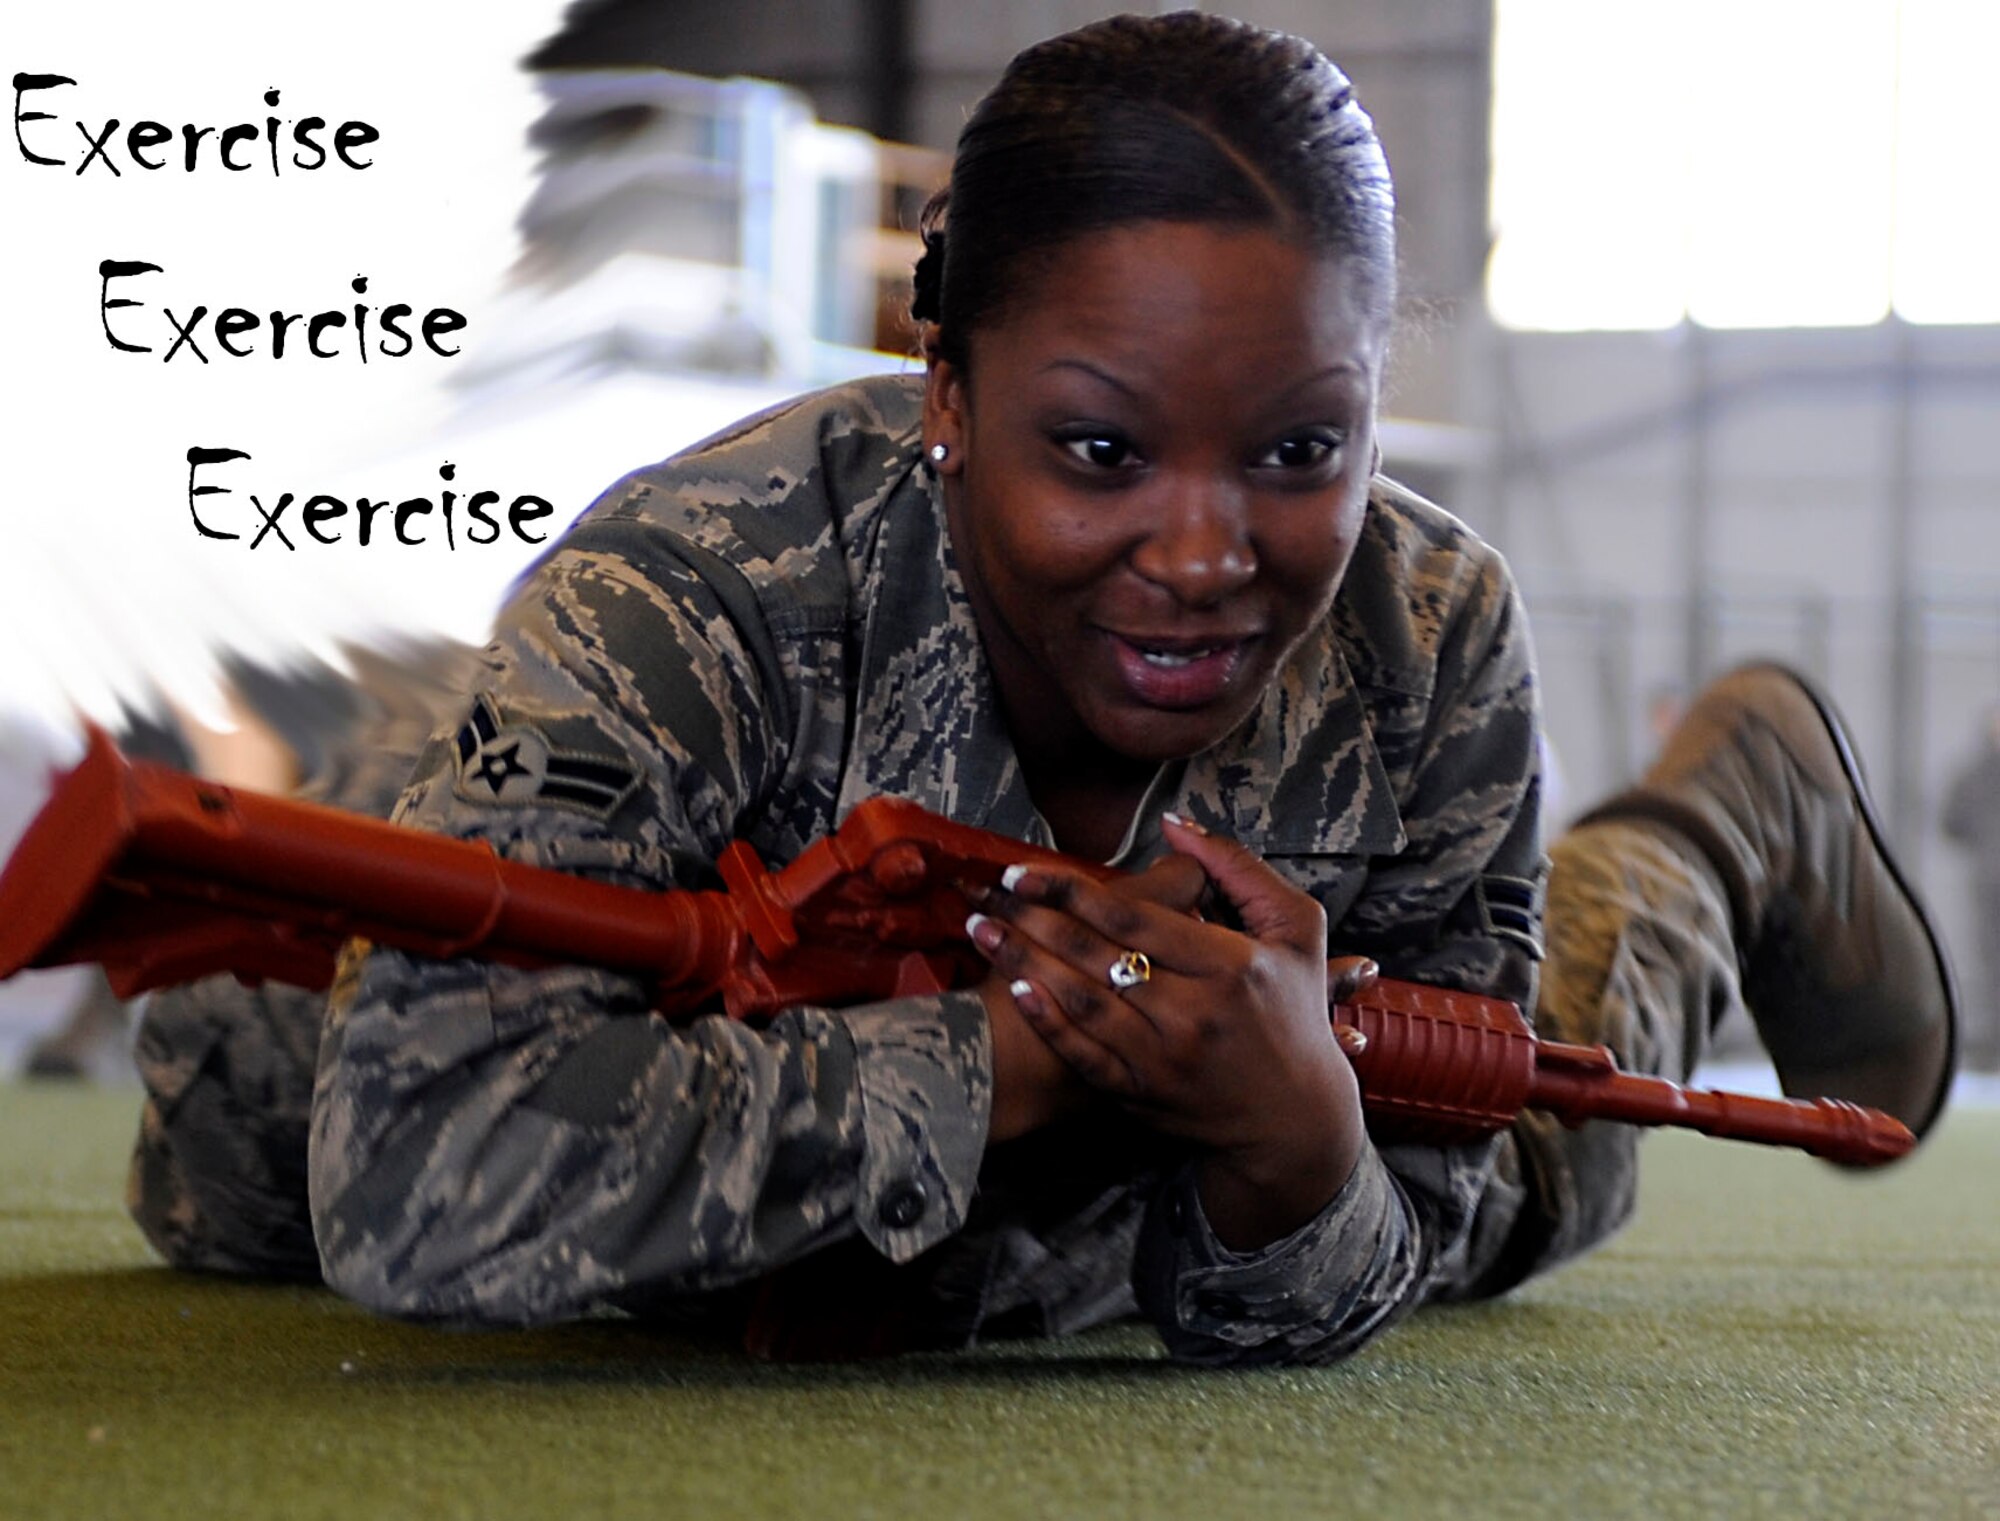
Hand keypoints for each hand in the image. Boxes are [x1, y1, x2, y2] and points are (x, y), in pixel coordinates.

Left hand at [967, 818, 1364, 1248]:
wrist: (1293, 1119)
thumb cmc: (1293, 1009)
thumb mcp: (1294, 929)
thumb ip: (1238, 870)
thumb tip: (1176, 823)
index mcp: (1229, 967)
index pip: (1133, 919)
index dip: (1070, 890)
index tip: (1025, 869)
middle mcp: (1193, 1015)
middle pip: (1096, 956)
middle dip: (1032, 918)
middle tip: (988, 891)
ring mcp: (1163, 1060)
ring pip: (1081, 1002)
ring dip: (1023, 963)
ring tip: (980, 929)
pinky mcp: (1143, 1094)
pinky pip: (1083, 1054)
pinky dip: (1047, 1021)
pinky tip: (1015, 989)